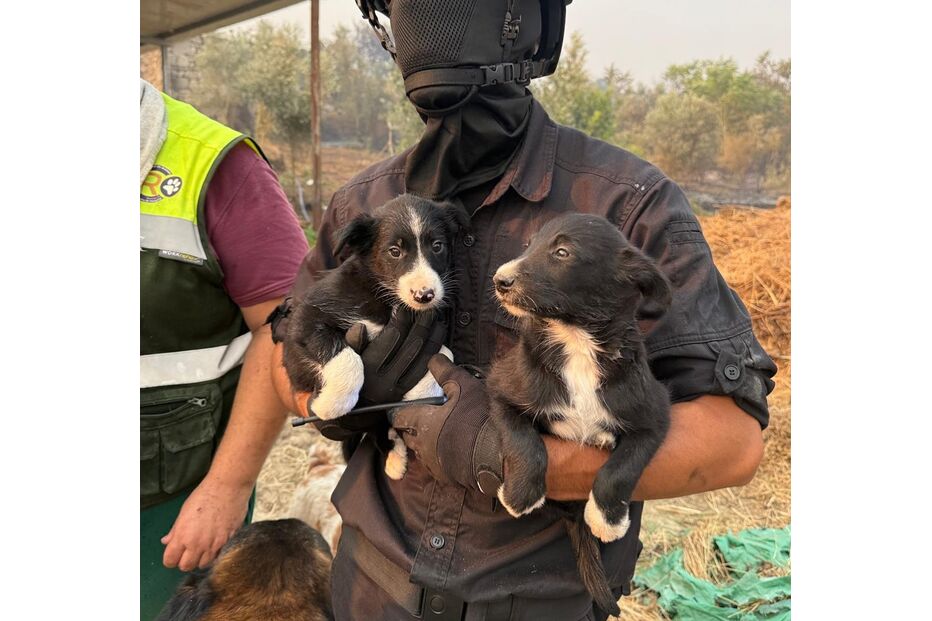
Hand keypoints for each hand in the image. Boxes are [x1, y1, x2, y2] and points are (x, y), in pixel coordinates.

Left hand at [161, 477, 250, 570]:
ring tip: (202, 547)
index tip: (173, 554)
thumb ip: (175, 530)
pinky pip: (218, 556)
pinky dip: (214, 554)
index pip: (170, 561)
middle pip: (186, 566)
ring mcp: (214, 545)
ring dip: (200, 559)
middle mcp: (197, 544)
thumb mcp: (184, 511)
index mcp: (183, 536)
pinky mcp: (228, 542)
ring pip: (203, 565)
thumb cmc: (205, 495)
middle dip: (184, 561)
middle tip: (187, 551)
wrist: (229, 487)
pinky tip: (214, 543)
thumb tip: (167, 541)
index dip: (170, 558)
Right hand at [348, 307, 447, 405]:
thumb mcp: (346, 359)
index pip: (391, 338)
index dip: (400, 320)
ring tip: (437, 321)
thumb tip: (360, 327)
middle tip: (428, 309)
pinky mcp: (407, 396)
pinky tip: (438, 342)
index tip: (403, 307)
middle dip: (422, 326)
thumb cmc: (348, 378)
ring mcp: (398, 390)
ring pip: (422, 360)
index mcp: (368, 368)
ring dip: (433, 339)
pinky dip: (433, 355)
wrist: (353, 414)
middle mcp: (385, 380)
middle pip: (411, 347)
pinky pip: (424, 373)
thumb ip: (351, 344)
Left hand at [392, 354, 502, 493]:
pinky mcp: (449, 477)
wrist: (500, 455)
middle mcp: (423, 446)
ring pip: (422, 452)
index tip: (398, 409)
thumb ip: (445, 372)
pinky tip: (452, 450)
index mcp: (422, 423)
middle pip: (408, 437)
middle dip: (411, 428)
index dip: (397, 412)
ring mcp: (435, 464)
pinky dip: (440, 456)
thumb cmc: (479, 417)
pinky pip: (437, 465)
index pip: (399, 417)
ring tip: (438, 434)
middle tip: (419, 419)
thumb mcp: (464, 387)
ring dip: (426, 443)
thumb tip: (433, 358)